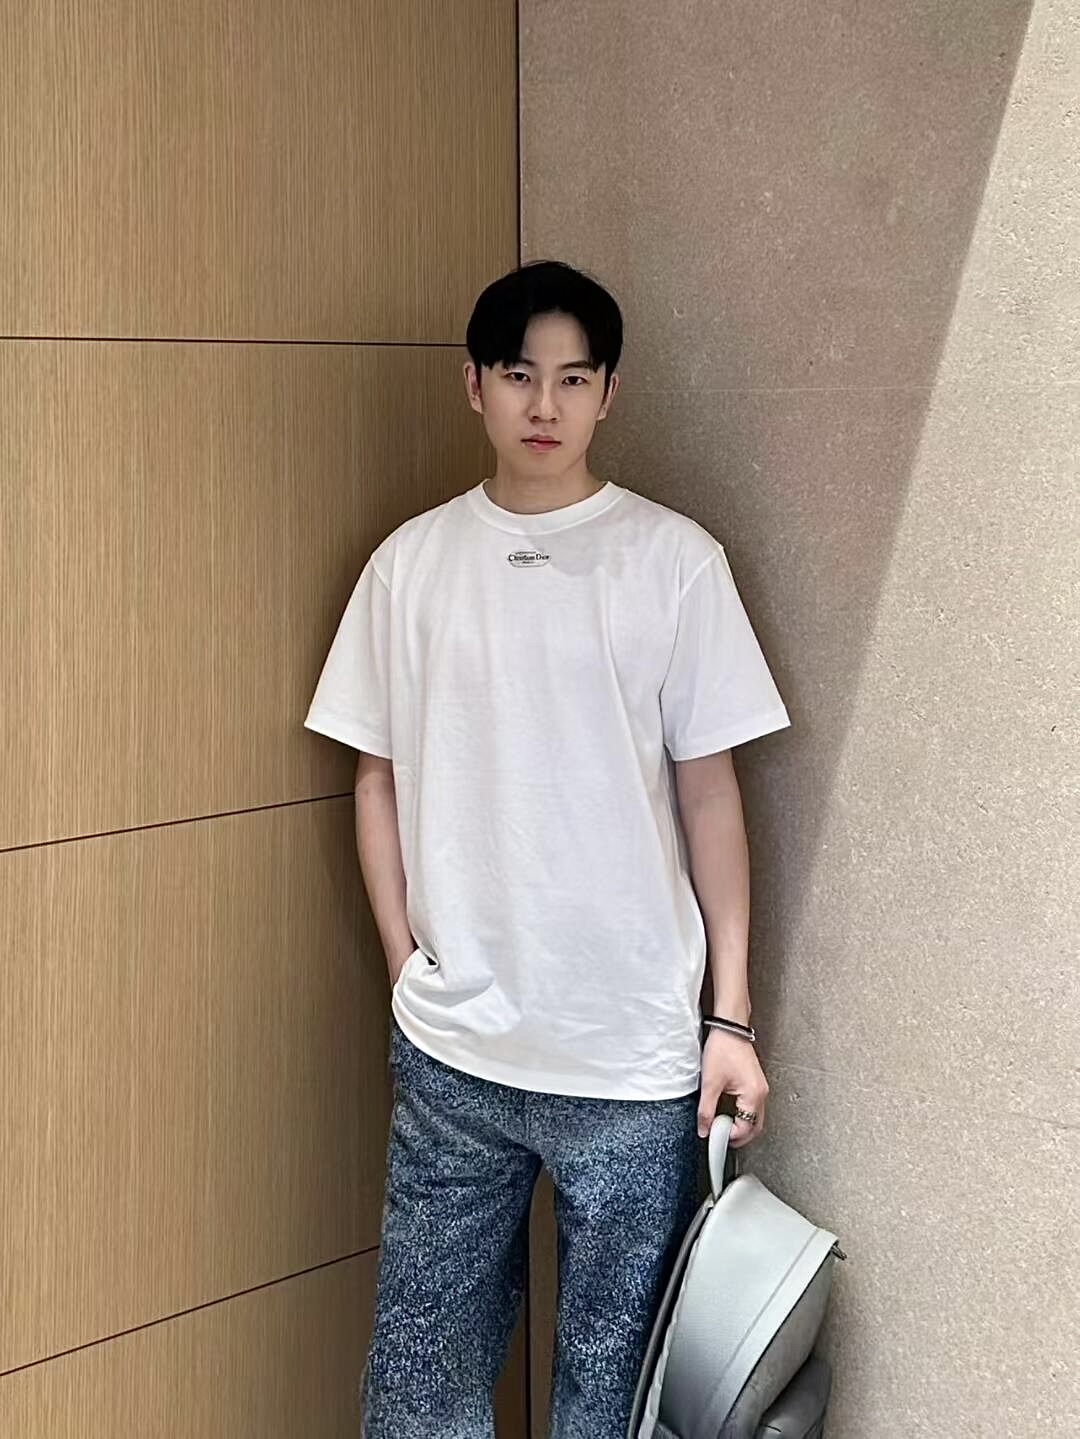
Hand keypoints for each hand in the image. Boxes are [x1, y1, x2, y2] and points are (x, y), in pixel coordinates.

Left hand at [697, 1028, 768, 1146]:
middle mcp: (761, 1093)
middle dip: (739, 1136)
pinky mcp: (755, 1082)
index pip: (745, 1128)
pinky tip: (729, 1113)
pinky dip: (743, 1115)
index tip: (713, 1136)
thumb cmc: (723, 1048)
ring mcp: (760, 1087)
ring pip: (755, 1118)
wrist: (729, 1027)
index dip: (729, 1136)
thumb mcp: (710, 1083)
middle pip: (755, 1127)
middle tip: (720, 1138)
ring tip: (721, 1125)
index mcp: (753, 1095)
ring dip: (741, 1126)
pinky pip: (753, 1106)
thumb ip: (706, 1110)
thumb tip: (704, 1129)